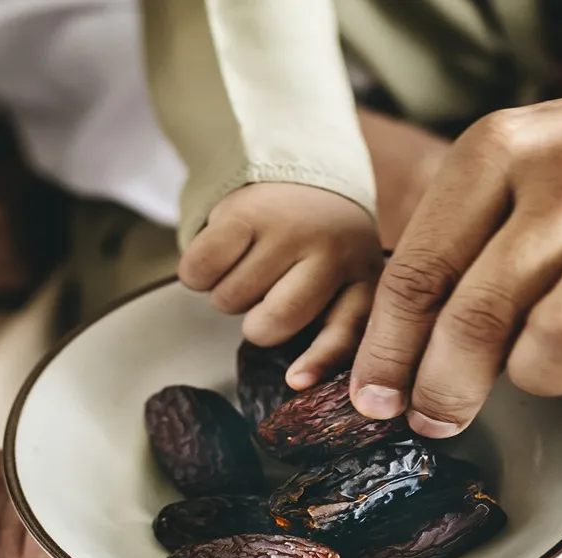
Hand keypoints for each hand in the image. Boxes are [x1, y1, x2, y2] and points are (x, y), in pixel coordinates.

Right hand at [178, 183, 383, 389]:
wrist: (300, 170)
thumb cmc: (319, 247)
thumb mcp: (344, 283)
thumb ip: (334, 326)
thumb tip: (299, 382)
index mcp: (363, 278)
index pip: (343, 330)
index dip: (319, 361)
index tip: (295, 382)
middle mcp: (332, 251)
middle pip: (273, 322)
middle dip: (256, 324)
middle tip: (265, 298)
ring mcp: (288, 229)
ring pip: (230, 300)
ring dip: (227, 294)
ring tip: (251, 265)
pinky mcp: (243, 212)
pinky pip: (199, 272)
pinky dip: (199, 274)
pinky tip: (222, 255)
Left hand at [350, 59, 561, 437]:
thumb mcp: (529, 167)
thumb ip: (467, 243)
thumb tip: (399, 353)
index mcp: (505, 145)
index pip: (420, 270)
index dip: (387, 352)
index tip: (374, 401)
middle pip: (481, 318)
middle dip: (446, 391)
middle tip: (439, 420)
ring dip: (551, 377)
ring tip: (556, 360)